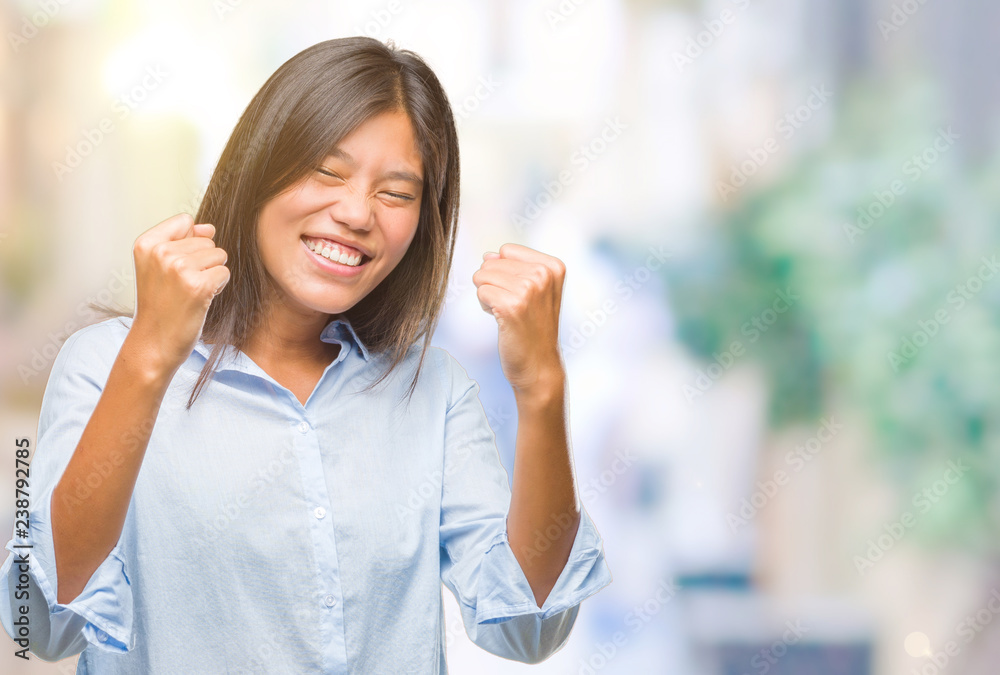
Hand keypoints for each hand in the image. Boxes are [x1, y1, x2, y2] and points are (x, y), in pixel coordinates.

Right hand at [129, 213, 229, 376]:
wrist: (153, 343)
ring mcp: (179, 268)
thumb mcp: (159, 267)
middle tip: (181, 286)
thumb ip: (183, 240)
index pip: (185, 220)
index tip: (175, 266)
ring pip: (218, 255)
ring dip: (211, 274)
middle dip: (202, 262)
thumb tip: (209, 228)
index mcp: (146, 244)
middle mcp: (160, 252)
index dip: (190, 242)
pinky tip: (199, 300)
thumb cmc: (159, 305)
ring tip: (189, 292)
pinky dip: (217, 287)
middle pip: (206, 240)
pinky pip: (224, 273)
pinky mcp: (198, 286)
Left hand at [472, 243, 565, 394]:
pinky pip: (480, 291)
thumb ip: (512, 266)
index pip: (506, 250)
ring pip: (482, 275)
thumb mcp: (533, 290)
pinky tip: (501, 319)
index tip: (520, 294)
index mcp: (553, 266)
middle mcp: (544, 274)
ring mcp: (529, 289)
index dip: (505, 272)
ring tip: (507, 312)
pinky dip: (485, 306)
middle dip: (494, 284)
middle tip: (513, 307)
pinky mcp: (512, 306)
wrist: (538, 365)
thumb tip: (488, 255)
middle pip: (491, 262)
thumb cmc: (533, 327)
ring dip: (488, 295)